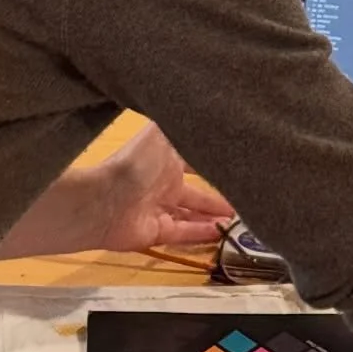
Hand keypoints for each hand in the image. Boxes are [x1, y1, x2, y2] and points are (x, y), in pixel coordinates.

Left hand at [89, 126, 234, 255]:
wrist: (106, 201)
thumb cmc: (136, 163)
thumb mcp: (162, 134)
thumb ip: (184, 128)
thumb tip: (209, 117)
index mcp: (164, 157)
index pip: (194, 159)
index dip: (213, 161)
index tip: (239, 163)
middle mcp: (164, 182)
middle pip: (197, 191)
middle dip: (218, 193)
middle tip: (246, 195)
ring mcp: (161, 209)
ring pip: (194, 214)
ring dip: (214, 216)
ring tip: (242, 217)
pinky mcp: (159, 232)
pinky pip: (186, 233)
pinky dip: (203, 234)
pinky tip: (224, 232)